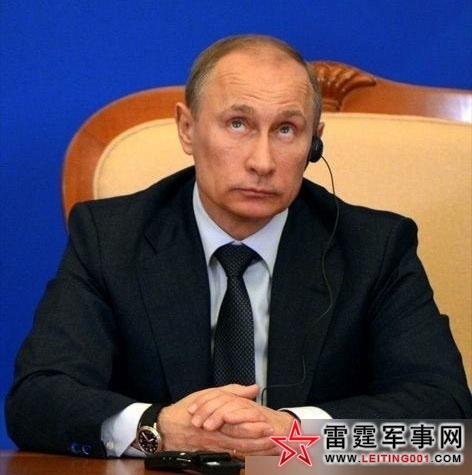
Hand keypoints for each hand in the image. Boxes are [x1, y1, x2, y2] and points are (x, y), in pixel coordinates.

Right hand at [158, 384, 275, 456]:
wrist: (166, 429)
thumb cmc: (187, 411)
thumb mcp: (208, 395)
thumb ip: (232, 391)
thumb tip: (252, 388)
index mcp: (217, 419)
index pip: (240, 424)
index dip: (256, 426)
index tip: (270, 425)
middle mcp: (217, 436)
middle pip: (243, 442)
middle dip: (261, 443)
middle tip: (278, 441)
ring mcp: (215, 449)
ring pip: (239, 452)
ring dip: (257, 452)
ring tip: (273, 450)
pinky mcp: (211, 456)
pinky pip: (231, 459)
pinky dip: (245, 459)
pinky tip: (256, 458)